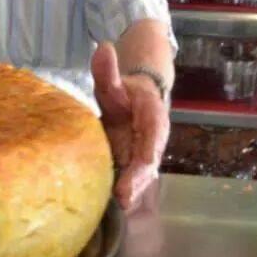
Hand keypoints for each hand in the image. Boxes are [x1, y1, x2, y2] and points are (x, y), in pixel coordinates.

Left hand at [91, 42, 169, 210]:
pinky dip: (121, 193)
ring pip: (139, 177)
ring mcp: (142, 156)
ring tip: (117, 208)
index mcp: (153, 119)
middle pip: (147, 164)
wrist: (137, 97)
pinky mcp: (130, 165)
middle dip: (137, 182)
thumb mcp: (115, 80)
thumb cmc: (126, 90)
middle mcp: (151, 142)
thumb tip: (103, 48)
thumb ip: (108, 70)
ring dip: (131, 192)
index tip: (143, 164)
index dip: (148, 152)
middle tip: (123, 198)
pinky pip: (127, 180)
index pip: (153, 137)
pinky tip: (106, 208)